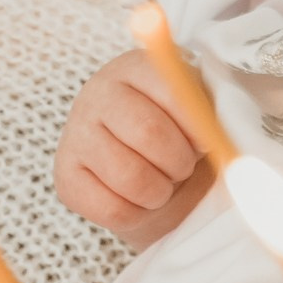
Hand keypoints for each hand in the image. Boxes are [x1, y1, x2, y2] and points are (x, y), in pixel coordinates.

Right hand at [55, 51, 209, 242]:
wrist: (145, 166)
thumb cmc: (179, 135)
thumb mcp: (199, 112)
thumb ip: (211, 114)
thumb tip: (217, 139)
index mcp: (135, 68)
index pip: (173, 93)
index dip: (199, 128)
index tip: (205, 142)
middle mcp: (97, 94)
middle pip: (150, 134)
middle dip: (179, 163)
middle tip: (182, 167)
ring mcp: (75, 135)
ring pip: (132, 179)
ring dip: (160, 192)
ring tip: (161, 182)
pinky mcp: (65, 178)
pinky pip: (113, 210)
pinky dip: (138, 214)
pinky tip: (138, 199)